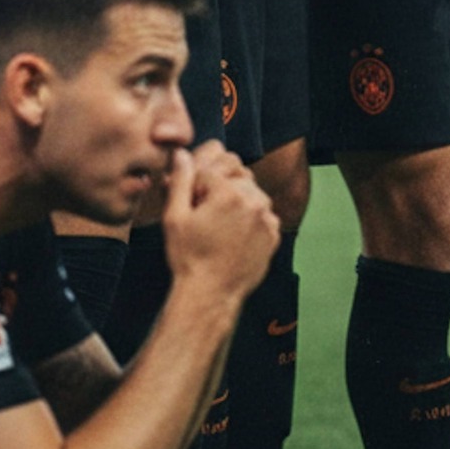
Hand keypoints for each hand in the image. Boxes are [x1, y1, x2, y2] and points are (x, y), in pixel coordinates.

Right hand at [162, 141, 279, 302]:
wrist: (210, 295)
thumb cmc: (189, 258)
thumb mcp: (175, 218)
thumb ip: (180, 180)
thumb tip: (182, 153)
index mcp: (228, 192)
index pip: (210, 172)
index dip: (196, 189)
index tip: (192, 208)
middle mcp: (254, 200)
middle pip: (234, 179)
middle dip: (219, 192)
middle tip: (206, 219)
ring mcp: (267, 218)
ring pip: (251, 195)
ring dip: (238, 204)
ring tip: (220, 228)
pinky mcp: (274, 235)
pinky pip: (263, 215)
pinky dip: (251, 221)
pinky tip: (234, 237)